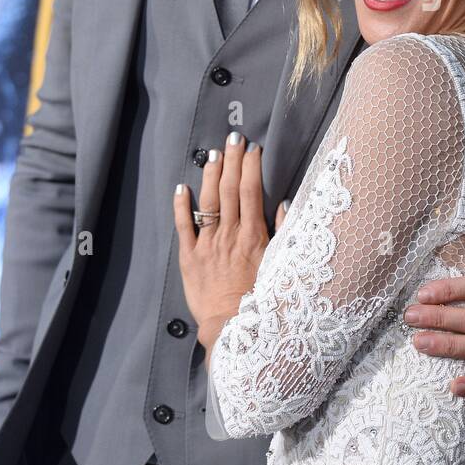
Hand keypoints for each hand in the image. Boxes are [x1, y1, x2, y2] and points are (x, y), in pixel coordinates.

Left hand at [174, 133, 286, 341]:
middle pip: (229, 189)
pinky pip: (183, 226)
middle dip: (232, 160)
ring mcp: (207, 244)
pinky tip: (181, 187)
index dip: (251, 166)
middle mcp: (229, 235)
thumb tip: (284, 203)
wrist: (233, 327)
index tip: (253, 148)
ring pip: (207, 201)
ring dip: (210, 174)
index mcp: (253, 235)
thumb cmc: (260, 298)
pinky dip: (181, 205)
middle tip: (233, 137)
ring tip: (213, 154)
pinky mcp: (189, 257)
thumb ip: (283, 233)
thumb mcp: (280, 265)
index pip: (250, 191)